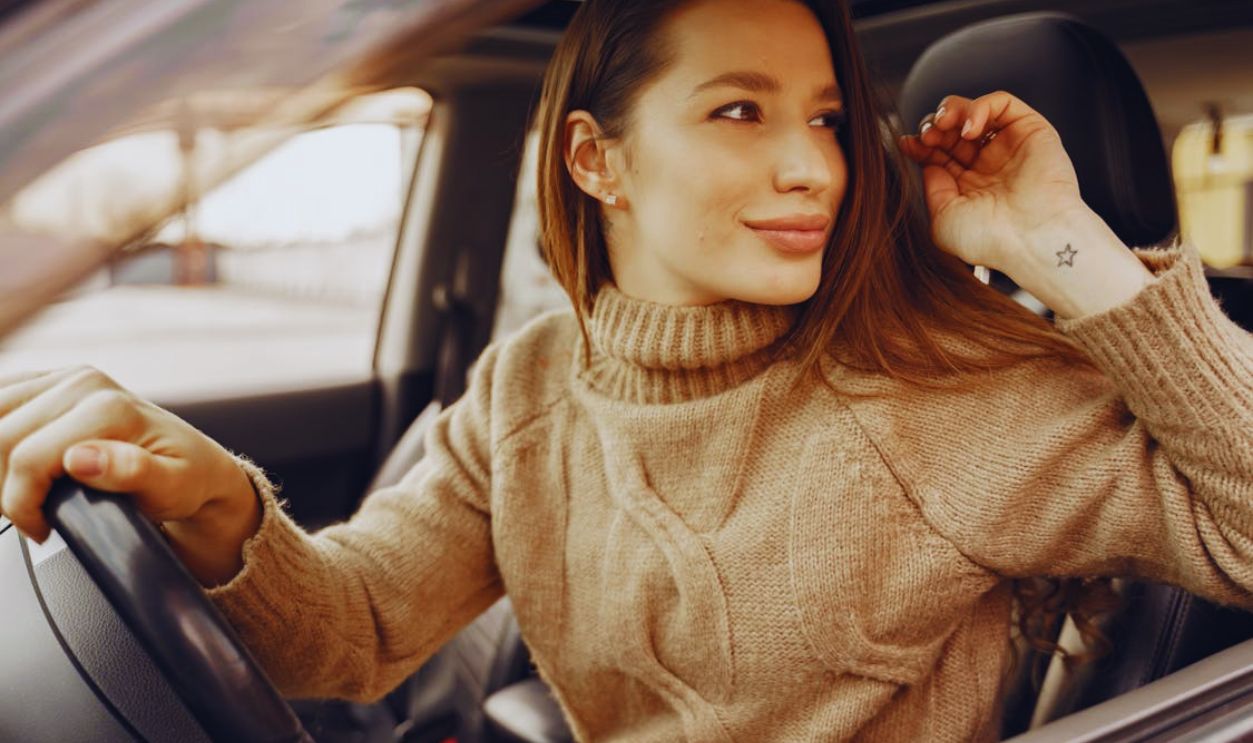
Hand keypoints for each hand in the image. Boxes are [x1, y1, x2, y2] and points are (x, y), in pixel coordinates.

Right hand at [0, 367, 253, 545]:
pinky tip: (12, 464)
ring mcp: (65, 378)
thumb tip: (81, 459)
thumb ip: (131, 472)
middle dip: (6, 489)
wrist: (195, 463)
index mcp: (107, 406)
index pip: (26, 459)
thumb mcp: (173, 486)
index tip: (41, 528)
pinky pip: (0, 403)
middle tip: (32, 515)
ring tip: (25, 492)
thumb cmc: (186, 478)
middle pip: (0, 439)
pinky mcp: (49, 382)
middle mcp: (83, 383)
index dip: (22, 504)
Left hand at [897, 90, 1086, 274]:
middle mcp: (989, 164)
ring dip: (953, 110)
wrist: (1031, 240)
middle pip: (953, 129)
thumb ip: (932, 187)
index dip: (921, 143)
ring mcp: (1010, 146)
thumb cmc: (991, 240)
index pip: (939, 153)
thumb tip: (927, 161)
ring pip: (975, 111)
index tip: (906, 143)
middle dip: (934, 126)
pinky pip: (1003, 103)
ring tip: (943, 125)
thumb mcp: (943, 219)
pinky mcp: (1031, 130)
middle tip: (927, 135)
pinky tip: (969, 129)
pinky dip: (980, 107)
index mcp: (969, 186)